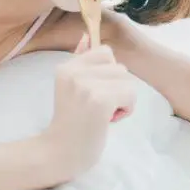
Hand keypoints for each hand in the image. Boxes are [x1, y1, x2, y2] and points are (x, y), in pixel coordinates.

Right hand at [44, 38, 136, 181]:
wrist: (59, 153)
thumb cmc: (70, 123)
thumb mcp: (70, 88)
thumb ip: (79, 61)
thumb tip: (87, 35)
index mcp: (65, 67)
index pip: (105, 52)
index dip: (108, 73)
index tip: (94, 93)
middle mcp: (73, 73)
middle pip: (119, 67)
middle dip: (117, 87)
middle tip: (98, 107)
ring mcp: (85, 86)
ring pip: (127, 80)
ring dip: (123, 99)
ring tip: (103, 114)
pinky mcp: (99, 101)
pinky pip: (130, 94)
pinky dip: (126, 109)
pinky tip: (109, 120)